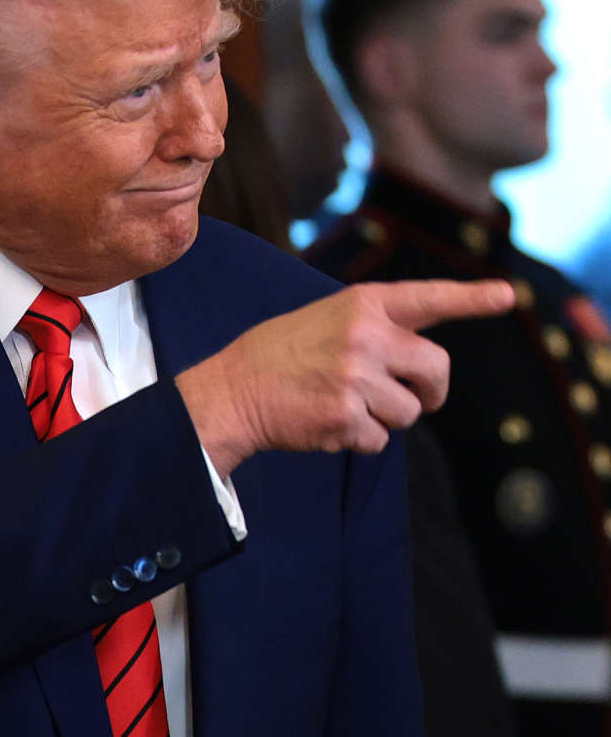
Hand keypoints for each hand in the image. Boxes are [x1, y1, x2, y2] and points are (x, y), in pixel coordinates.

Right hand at [176, 279, 515, 473]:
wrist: (229, 392)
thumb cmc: (278, 356)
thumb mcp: (325, 320)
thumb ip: (375, 328)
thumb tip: (425, 365)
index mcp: (360, 305)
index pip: (427, 298)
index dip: (471, 299)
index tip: (507, 297)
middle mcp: (363, 337)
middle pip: (437, 369)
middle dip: (432, 389)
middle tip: (414, 396)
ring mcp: (354, 378)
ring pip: (410, 412)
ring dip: (387, 418)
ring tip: (344, 405)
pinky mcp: (344, 417)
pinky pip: (380, 439)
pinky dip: (360, 438)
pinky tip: (328, 423)